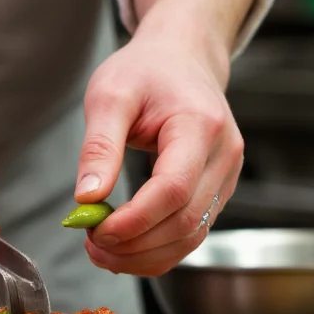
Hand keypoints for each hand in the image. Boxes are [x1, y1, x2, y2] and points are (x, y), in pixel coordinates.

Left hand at [74, 36, 242, 276]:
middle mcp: (224, 155)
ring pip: (190, 236)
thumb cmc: (145, 71)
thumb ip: (99, 147)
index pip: (172, 189)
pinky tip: (123, 246)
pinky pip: (190, 233)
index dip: (134, 220)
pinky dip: (157, 249)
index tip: (95, 231)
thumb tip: (87, 198)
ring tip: (101, 249)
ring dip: (144, 255)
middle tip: (90, 244)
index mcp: (201, 126)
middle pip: (184, 221)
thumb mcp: (110, 95)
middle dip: (134, 244)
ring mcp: (227, 177)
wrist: (182, 58)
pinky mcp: (217, 192)